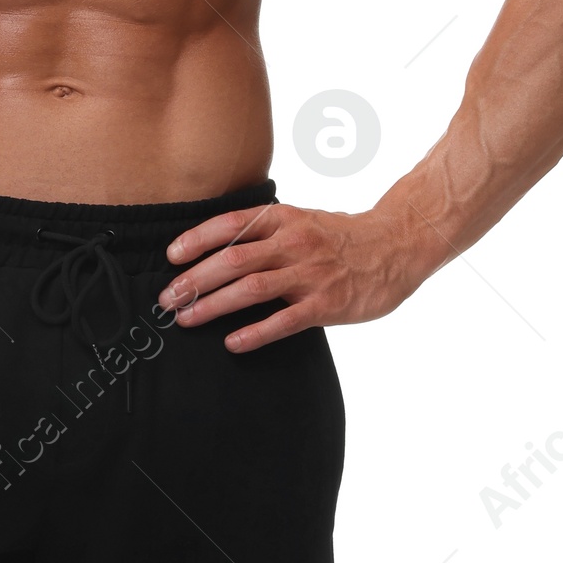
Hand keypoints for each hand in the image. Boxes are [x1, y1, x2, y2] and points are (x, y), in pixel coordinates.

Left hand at [158, 201, 425, 349]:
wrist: (396, 246)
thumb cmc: (341, 237)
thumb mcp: (302, 221)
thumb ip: (265, 232)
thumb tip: (216, 249)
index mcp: (284, 219)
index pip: (230, 225)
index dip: (196, 240)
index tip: (170, 257)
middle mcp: (294, 243)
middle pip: (233, 260)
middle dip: (194, 280)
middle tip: (167, 298)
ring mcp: (310, 273)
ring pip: (251, 289)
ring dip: (213, 305)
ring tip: (186, 319)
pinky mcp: (327, 303)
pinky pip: (284, 321)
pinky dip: (255, 333)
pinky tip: (233, 343)